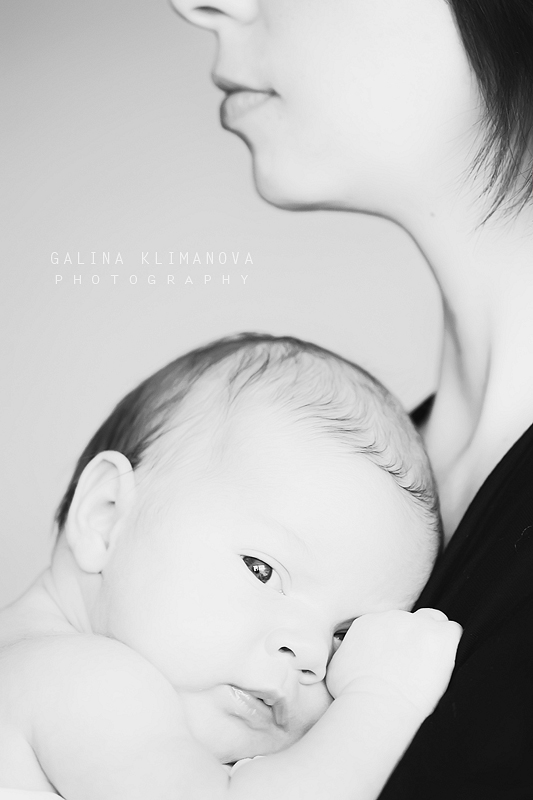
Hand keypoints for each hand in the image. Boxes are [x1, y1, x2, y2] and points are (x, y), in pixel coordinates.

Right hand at [326, 608, 461, 715]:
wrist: (374, 704)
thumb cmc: (351, 694)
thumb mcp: (337, 667)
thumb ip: (346, 653)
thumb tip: (349, 658)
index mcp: (368, 622)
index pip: (388, 624)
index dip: (395, 642)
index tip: (396, 660)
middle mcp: (392, 617)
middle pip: (411, 621)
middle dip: (413, 639)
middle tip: (413, 666)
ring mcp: (417, 624)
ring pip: (433, 622)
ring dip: (432, 641)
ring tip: (430, 667)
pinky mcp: (439, 636)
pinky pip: (453, 631)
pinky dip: (451, 646)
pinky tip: (445, 664)